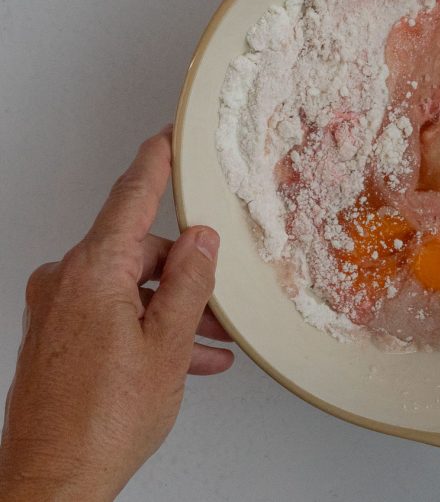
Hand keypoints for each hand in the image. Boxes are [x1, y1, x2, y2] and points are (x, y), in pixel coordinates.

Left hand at [0, 127, 233, 500]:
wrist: (55, 481)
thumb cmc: (102, 422)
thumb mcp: (168, 343)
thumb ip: (188, 282)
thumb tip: (200, 241)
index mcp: (92, 272)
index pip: (130, 197)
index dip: (155, 164)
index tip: (168, 138)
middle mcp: (65, 282)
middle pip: (135, 250)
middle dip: (182, 270)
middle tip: (217, 296)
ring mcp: (56, 311)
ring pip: (127, 287)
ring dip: (170, 307)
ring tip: (207, 340)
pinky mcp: (55, 338)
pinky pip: (110, 314)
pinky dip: (147, 327)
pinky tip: (181, 358)